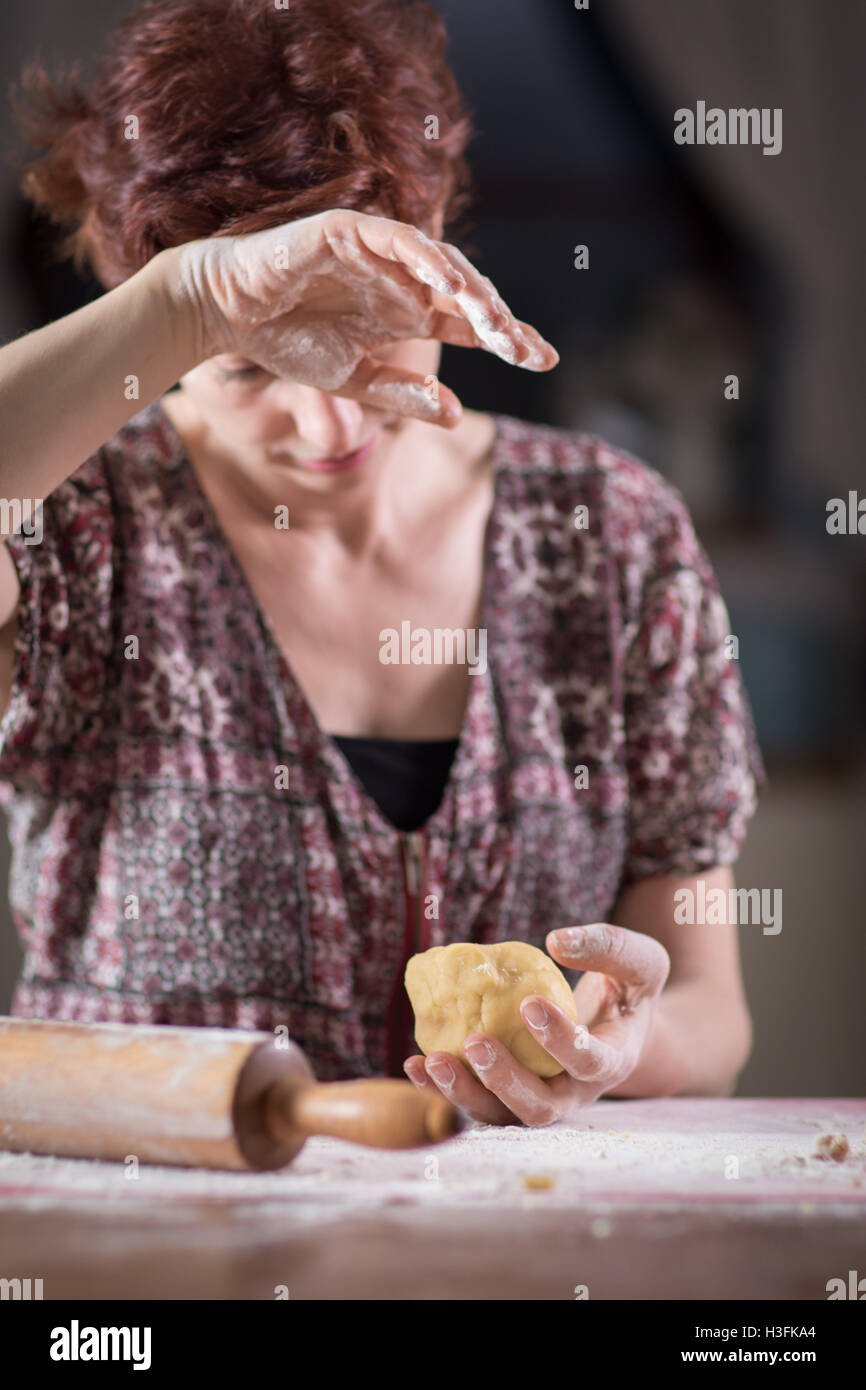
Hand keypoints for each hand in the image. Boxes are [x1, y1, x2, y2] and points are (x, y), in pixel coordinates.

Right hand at [166, 208, 557, 423]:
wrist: (228, 315)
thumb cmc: (288, 343)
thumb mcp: (353, 382)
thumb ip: (401, 396)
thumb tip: (455, 416)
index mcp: (407, 315)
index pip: (469, 325)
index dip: (507, 338)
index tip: (544, 360)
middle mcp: (403, 281)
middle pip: (466, 297)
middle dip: (498, 321)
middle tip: (524, 349)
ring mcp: (380, 254)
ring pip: (442, 264)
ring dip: (471, 291)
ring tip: (495, 321)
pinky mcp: (350, 231)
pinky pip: (397, 239)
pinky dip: (423, 257)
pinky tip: (446, 283)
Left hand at [403, 924, 669, 1124]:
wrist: (618, 1024)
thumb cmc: (627, 987)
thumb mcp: (640, 962)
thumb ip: (608, 947)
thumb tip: (556, 940)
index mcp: (612, 1062)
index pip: (588, 1062)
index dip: (561, 1040)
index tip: (530, 1004)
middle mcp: (573, 1092)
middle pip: (539, 1108)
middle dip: (505, 1080)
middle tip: (475, 1042)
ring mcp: (538, 1098)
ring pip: (500, 1114)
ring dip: (464, 1094)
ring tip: (432, 1061)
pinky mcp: (506, 1094)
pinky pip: (474, 1100)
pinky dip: (441, 1090)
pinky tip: (414, 1066)